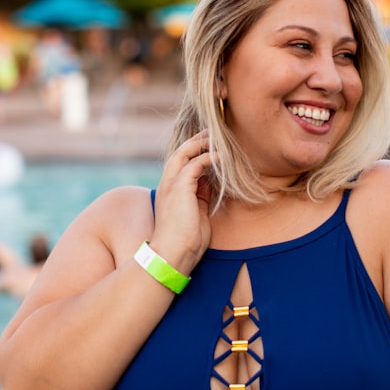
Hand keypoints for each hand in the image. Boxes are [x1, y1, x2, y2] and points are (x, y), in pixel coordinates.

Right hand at [151, 131, 215, 272]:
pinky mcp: (180, 188)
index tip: (210, 146)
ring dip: (202, 144)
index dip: (195, 152)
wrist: (172, 256)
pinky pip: (195, 164)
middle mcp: (167, 184)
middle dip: (197, 140)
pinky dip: (209, 158)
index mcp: (170, 191)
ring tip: (218, 139)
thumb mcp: (196, 214)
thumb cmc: (185, 242)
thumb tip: (210, 183)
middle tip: (213, 133)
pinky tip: (222, 157)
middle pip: (180, 152)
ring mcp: (171, 185)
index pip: (181, 163)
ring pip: (185, 153)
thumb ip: (200, 197)